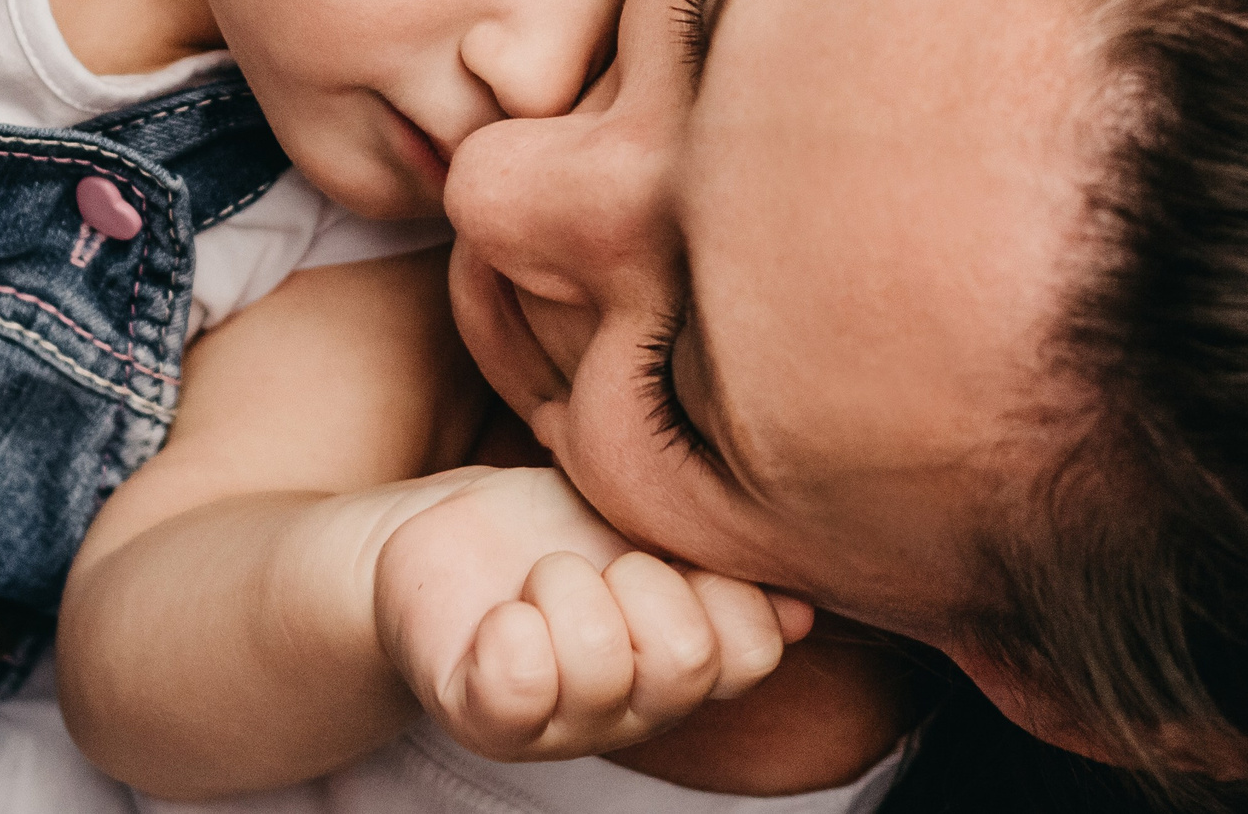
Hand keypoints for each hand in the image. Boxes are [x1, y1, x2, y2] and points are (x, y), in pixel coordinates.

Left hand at [374, 467, 811, 761]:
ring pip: (600, 664)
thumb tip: (799, 608)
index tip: (673, 549)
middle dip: (643, 579)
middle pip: (686, 662)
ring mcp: (559, 723)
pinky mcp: (484, 718)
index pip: (752, 651)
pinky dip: (511, 632)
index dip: (722, 586)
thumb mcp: (648, 523)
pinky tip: (501, 617)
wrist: (448, 534)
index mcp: (686, 661)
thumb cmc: (561, 525)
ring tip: (541, 580)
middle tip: (603, 562)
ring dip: (564, 587)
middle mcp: (632, 708)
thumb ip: (720, 561)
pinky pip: (518, 686)